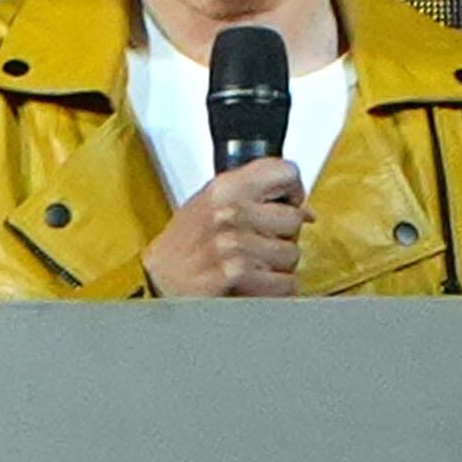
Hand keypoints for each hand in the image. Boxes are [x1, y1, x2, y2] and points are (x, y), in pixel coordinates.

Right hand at [142, 157, 304, 298]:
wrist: (157, 281)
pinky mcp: (236, 273)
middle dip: (284, 236)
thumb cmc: (183, 246)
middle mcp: (229, 211)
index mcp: (224, 187)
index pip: (284, 171)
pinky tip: (255, 284)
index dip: (294, 190)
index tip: (288, 202)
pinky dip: (275, 289)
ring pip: (292, 254)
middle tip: (262, 243)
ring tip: (252, 265)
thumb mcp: (211, 205)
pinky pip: (284, 283)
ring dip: (278, 266)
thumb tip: (304, 209)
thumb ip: (252, 198)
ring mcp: (233, 243)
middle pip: (294, 218)